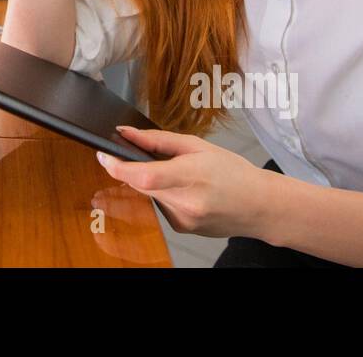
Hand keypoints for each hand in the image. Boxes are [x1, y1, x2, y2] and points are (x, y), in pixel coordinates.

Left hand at [94, 125, 276, 238]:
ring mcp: (182, 219)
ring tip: (185, 177)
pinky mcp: (180, 228)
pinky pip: (160, 205)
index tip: (103, 155)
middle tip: (156, 158)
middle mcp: (185, 202)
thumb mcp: (198, 146)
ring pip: (150, 194)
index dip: (117, 167)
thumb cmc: (234, 172)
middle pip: (142, 183)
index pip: (144, 175)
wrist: (260, 206)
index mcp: (192, 176)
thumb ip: (158, 140)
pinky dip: (166, 195)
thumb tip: (126, 134)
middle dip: (137, 168)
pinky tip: (188, 192)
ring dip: (156, 183)